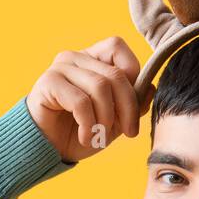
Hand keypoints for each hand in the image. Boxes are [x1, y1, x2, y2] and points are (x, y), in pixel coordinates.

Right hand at [26, 36, 156, 162]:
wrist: (49, 150)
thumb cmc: (80, 132)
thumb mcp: (115, 120)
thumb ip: (133, 103)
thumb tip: (150, 88)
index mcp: (92, 60)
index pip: (118, 48)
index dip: (133, 77)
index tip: (133, 111)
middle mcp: (76, 58)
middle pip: (115, 74)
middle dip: (127, 108)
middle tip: (128, 132)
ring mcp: (61, 67)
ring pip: (100, 87)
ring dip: (106, 119)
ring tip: (99, 136)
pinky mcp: (48, 82)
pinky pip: (81, 101)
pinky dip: (89, 124)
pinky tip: (85, 136)